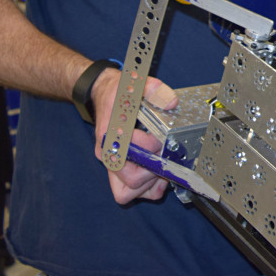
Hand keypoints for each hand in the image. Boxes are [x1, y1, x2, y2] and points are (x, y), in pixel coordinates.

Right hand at [91, 68, 177, 203]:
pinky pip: (130, 192)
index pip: (127, 154)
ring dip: (148, 184)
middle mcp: (108, 153)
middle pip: (129, 180)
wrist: (104, 93)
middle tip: (164, 157)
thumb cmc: (118, 91)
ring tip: (162, 168)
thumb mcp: (133, 82)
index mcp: (110, 134)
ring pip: (126, 193)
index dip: (148, 147)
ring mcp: (112, 163)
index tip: (159, 138)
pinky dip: (146, 189)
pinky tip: (159, 175)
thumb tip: (171, 103)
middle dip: (152, 171)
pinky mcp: (119, 169)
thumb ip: (153, 89)